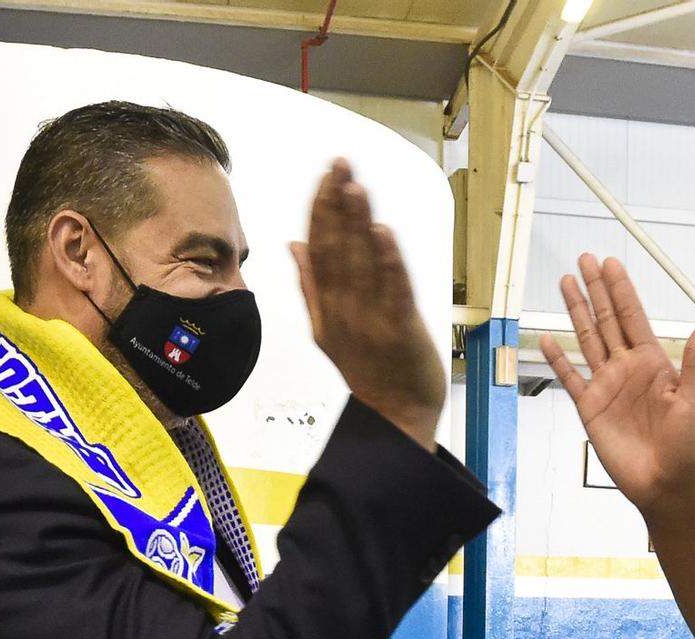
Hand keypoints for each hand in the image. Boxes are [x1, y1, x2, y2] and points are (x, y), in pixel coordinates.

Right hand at [291, 159, 445, 449]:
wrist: (393, 416)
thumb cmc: (367, 369)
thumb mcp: (327, 327)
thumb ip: (310, 284)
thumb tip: (294, 243)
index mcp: (326, 304)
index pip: (318, 246)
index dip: (321, 208)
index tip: (326, 174)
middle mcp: (344, 308)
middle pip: (337, 247)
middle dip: (338, 203)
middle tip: (341, 165)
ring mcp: (370, 319)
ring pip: (361, 263)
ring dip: (359, 222)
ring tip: (356, 186)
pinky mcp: (399, 331)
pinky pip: (392, 292)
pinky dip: (387, 262)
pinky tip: (383, 232)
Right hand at [538, 255, 694, 515]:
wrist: (664, 484)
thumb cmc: (686, 446)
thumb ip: (694, 359)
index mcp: (654, 363)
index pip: (633, 317)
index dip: (621, 290)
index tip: (611, 263)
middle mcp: (628, 369)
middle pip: (606, 320)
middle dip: (595, 289)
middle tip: (584, 259)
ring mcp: (607, 386)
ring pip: (587, 340)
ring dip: (577, 311)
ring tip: (566, 283)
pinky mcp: (590, 408)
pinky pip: (570, 377)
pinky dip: (559, 358)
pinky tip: (550, 337)